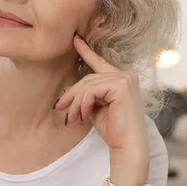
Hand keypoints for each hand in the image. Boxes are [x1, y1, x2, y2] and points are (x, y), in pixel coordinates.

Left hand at [54, 34, 148, 159]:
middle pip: (88, 78)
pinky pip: (91, 90)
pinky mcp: (122, 85)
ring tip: (71, 118)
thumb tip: (65, 90)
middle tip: (59, 108)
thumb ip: (86, 95)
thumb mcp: (95, 108)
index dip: (86, 50)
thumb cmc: (113, 130)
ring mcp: (125, 78)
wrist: (127, 147)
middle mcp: (126, 75)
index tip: (75, 38)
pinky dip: (83, 104)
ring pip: (87, 85)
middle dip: (71, 94)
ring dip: (75, 103)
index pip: (99, 63)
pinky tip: (83, 116)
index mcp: (122, 79)